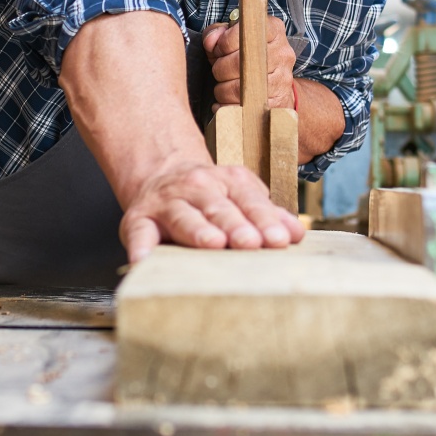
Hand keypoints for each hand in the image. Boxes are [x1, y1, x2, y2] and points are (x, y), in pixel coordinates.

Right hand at [118, 157, 306, 262]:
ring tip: (211, 244)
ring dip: (197, 230)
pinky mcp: (138, 219)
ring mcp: (166, 202)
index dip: (265, 220)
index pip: (249, 201)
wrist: (161, 175)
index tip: (279, 239)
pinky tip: (143, 260)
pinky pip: (139, 232)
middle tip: (251, 243)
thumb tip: (297, 233)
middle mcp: (197, 187)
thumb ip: (266, 213)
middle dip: (235, 225)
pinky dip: (140, 246)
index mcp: (227, 182)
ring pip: (183, 216)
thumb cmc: (209, 197)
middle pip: (219, 208)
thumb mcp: (241, 195)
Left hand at [203, 16, 296, 109]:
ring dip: (222, 90)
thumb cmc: (251, 59)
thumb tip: (210, 42)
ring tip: (226, 86)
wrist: (278, 86)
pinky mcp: (278, 103)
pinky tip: (227, 102)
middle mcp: (282, 53)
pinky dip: (227, 107)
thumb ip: (217, 34)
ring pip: (238, 89)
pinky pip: (243, 109)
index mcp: (273, 31)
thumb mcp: (232, 39)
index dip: (224, 43)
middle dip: (220, 69)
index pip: (245, 33)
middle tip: (221, 70)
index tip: (220, 50)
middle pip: (239, 63)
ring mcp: (282, 80)